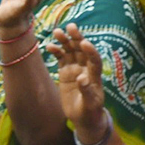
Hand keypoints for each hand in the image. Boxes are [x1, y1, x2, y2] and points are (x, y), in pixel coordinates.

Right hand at [48, 24, 108, 141]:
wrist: (84, 117)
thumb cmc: (90, 111)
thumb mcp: (90, 104)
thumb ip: (87, 91)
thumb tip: (82, 78)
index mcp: (95, 75)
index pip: (94, 59)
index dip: (90, 51)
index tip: (84, 43)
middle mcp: (86, 68)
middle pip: (82, 50)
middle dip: (77, 38)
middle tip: (71, 27)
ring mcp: (76, 69)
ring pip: (71, 51)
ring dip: (65, 41)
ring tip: (57, 32)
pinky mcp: (66, 72)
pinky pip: (61, 58)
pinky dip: (56, 52)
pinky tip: (49, 46)